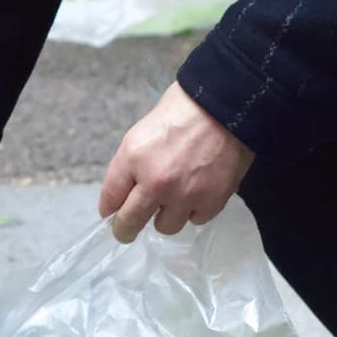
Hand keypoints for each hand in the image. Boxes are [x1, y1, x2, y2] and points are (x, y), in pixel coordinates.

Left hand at [98, 81, 254, 242]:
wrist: (226, 106)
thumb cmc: (182, 110)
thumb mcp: (142, 132)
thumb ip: (130, 165)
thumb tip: (124, 194)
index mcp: (134, 159)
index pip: (110, 198)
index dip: (109, 209)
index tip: (112, 214)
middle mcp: (156, 182)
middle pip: (130, 223)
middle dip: (125, 230)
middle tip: (127, 231)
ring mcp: (185, 195)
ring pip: (166, 227)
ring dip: (167, 216)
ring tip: (175, 198)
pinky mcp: (211, 201)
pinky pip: (196, 219)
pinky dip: (195, 209)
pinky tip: (198, 191)